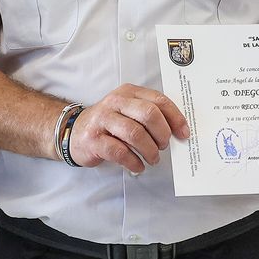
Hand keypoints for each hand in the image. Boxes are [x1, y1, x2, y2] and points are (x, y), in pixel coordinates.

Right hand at [66, 84, 190, 173]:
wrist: (75, 132)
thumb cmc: (109, 124)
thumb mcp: (129, 111)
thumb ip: (150, 116)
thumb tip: (178, 131)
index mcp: (129, 92)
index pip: (159, 101)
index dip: (175, 118)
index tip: (183, 134)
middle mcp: (115, 102)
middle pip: (148, 114)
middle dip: (162, 134)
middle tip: (163, 146)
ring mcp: (102, 120)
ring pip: (135, 133)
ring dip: (149, 150)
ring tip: (152, 158)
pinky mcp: (93, 139)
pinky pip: (120, 152)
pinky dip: (133, 162)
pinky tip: (138, 166)